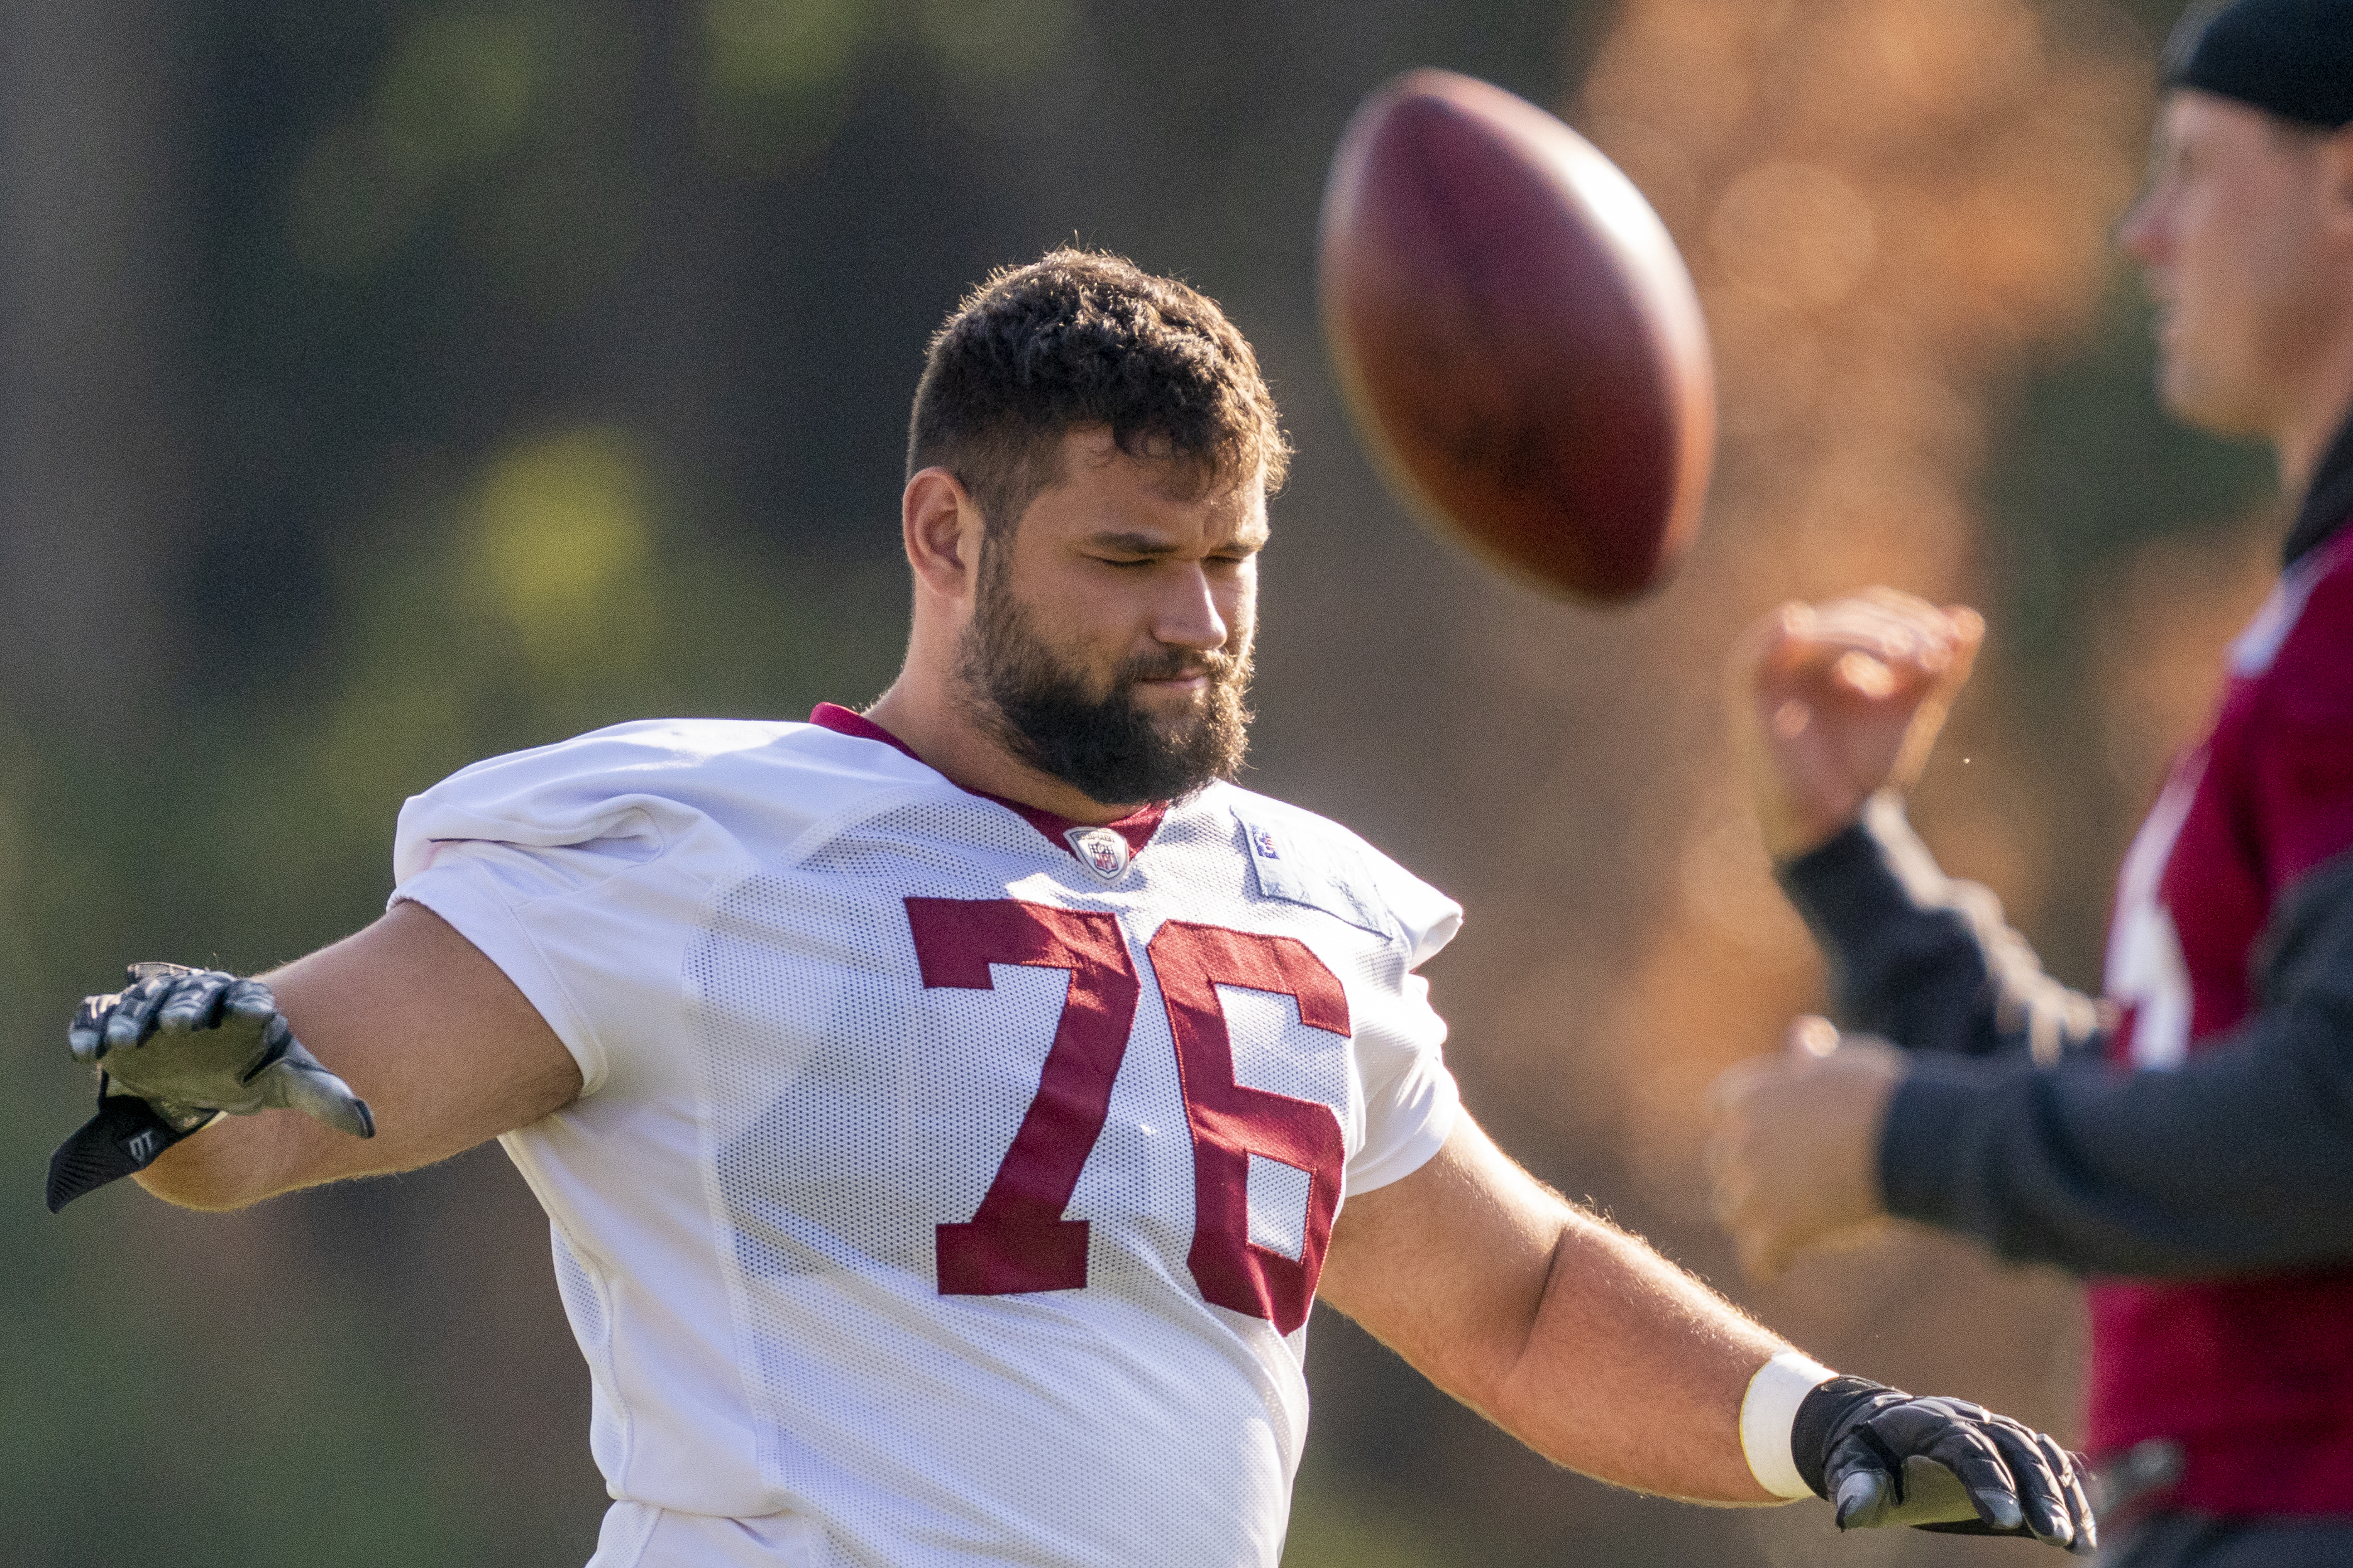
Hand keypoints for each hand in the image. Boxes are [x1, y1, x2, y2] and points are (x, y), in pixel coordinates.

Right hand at [70, 963, 374, 1137]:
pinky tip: (87, 1050)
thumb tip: (369, 1126)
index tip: (255, 1012)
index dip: (248, 1005)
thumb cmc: (252, 1076)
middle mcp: (197, 1003)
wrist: (204, 1084)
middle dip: (186, 1008)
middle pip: (190, 997)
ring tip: (127, 1040)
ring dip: (133, 1020)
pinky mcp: (114, 1027)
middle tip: (182, 1025)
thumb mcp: (291, 1084)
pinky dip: (89, 1030)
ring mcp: (152, 1012)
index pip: (247, 1000)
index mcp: (243, 1008)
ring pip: (140, 1006)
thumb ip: (329, 1098)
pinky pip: (97, 1018)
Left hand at [1707, 1018, 1901, 1278]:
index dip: (1744, 1128)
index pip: (1720, 1111)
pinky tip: (1785, 1262)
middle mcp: (1736, 1139)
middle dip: (1749, 1177)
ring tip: (1787, 1226)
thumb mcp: (1845, 1060)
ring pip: (1731, 1213)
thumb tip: (1803, 1035)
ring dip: (1753, 1220)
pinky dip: (1769, 1263)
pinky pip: (1756, 1259)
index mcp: (1746, 1093)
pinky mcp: (1775, 1231)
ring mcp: (1752, 1188)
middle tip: (1788, 1190)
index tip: (1771, 1139)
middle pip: (1722, 1166)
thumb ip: (1815, 1057)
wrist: (1907, 1138)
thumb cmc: (1885, 1094)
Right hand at [1730, 588, 1982, 860]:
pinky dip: (1780, 632)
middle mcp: (1800, 654)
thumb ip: (1940, 670)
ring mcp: (1772, 667)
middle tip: (1933, 657)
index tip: (1950, 646)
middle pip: (1850, 613)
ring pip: (1821, 628)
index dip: (1912, 619)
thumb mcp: (1911, 711)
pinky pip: (1763, 647)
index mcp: (1833, 654)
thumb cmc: (1867, 771)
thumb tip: (1969, 618)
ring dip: (1867, 636)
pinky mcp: (1747, 686)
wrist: (1834, 826)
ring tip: (1908, 660)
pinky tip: (1801, 624)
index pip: (1872, 610)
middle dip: (1895, 630)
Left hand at [1797, 1376, 2095, 1552]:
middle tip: (2054, 1537)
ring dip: (2064, 1496)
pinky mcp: (2015, 1449)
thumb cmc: (1865, 1454)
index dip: (1989, 1480)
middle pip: (2015, 1447)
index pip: (1966, 1446)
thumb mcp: (1850, 1467)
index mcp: (1929, 1421)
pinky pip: (2053, 1464)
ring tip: (2078, 1543)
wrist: (1881, 1430)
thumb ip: (1855, 1486)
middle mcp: (1971, 1418)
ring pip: (2041, 1454)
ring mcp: (1997, 1430)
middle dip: (2038, 1492)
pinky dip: (2073, 1495)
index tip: (2007, 1522)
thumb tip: (1850, 1514)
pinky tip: (2085, 1535)